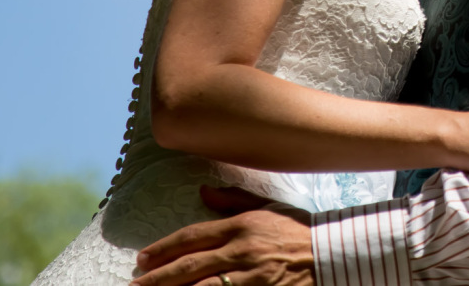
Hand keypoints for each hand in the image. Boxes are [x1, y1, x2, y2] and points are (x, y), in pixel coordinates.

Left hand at [131, 187, 314, 285]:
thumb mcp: (268, 208)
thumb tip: (203, 193)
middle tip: (135, 285)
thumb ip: (233, 201)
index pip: (193, 237)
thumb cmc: (299, 230)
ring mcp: (251, 277)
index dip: (164, 248)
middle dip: (159, 277)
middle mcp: (243, 250)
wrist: (333, 254)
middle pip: (190, 266)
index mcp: (243, 225)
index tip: (143, 258)